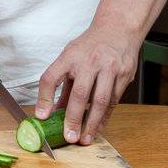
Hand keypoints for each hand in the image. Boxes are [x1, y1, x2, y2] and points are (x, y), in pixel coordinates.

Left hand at [35, 23, 141, 144]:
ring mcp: (109, 68)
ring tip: (84, 139)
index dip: (44, 97)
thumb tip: (50, 111)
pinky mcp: (124, 75)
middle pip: (80, 93)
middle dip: (74, 118)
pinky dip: (105, 117)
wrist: (118, 29)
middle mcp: (89, 61)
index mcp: (70, 56)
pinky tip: (98, 128)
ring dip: (92, 123)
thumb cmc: (90, 46)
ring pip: (101, 101)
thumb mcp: (70, 57)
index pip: (51, 77)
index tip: (42, 116)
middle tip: (69, 137)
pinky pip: (114, 101)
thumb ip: (61, 84)